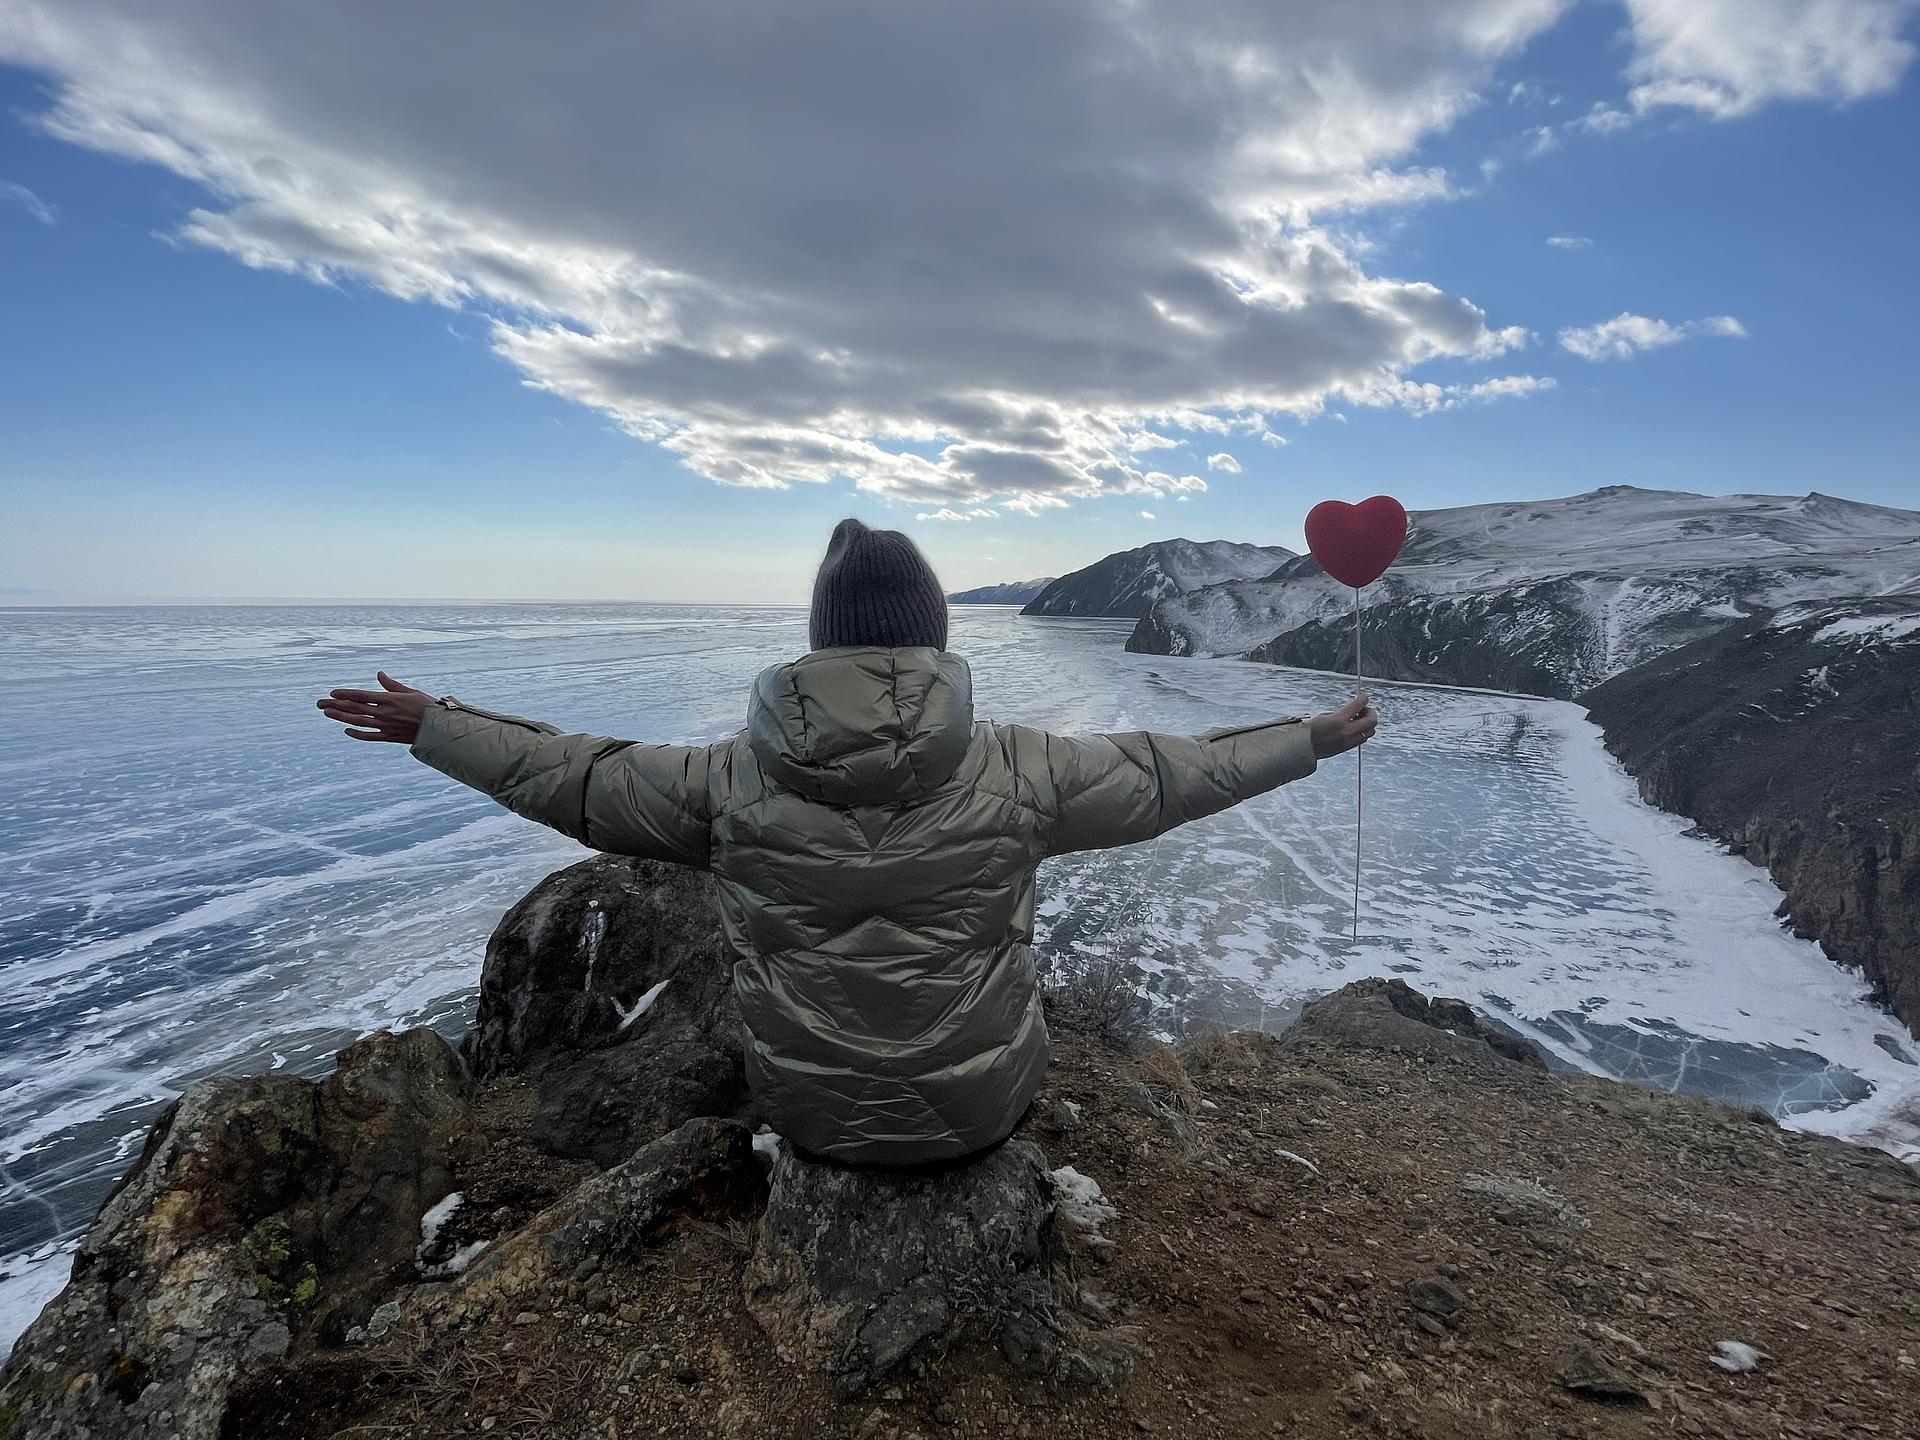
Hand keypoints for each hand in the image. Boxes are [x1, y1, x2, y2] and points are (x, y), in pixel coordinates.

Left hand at [316, 671, 432, 743]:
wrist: (440, 728)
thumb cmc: (428, 707)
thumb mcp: (410, 692)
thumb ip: (392, 685)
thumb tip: (379, 674)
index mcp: (390, 700)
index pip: (362, 696)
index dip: (345, 694)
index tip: (332, 692)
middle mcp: (385, 713)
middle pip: (355, 709)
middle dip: (335, 705)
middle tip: (319, 703)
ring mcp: (386, 726)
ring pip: (358, 722)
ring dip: (341, 717)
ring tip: (327, 713)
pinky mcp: (390, 737)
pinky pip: (369, 736)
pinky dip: (357, 734)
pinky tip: (347, 730)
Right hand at [1309, 692, 1376, 758]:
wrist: (1303, 748)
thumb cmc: (1308, 732)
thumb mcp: (1323, 716)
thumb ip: (1341, 713)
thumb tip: (1352, 710)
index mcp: (1339, 721)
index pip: (1359, 705)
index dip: (1363, 698)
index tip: (1362, 696)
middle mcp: (1347, 732)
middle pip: (1372, 721)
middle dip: (1370, 712)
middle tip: (1362, 709)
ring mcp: (1349, 742)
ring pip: (1370, 731)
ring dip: (1367, 723)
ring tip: (1357, 719)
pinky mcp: (1348, 748)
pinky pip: (1363, 739)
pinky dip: (1362, 731)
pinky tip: (1353, 728)